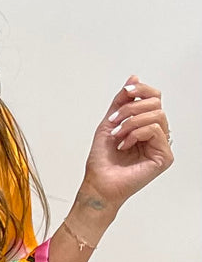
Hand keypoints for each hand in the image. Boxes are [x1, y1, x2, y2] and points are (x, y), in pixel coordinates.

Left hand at [82, 73, 173, 211]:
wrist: (98, 184)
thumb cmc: (102, 161)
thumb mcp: (109, 122)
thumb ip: (122, 101)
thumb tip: (134, 77)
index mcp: (145, 125)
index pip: (153, 97)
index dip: (141, 90)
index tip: (125, 92)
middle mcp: (155, 134)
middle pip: (156, 103)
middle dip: (131, 108)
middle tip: (114, 121)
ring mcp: (161, 145)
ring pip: (157, 115)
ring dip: (132, 122)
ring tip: (117, 135)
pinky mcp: (164, 157)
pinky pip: (156, 131)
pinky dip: (137, 134)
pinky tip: (124, 145)